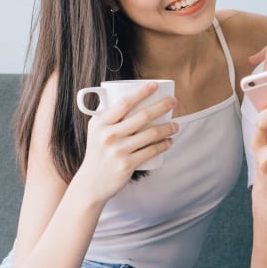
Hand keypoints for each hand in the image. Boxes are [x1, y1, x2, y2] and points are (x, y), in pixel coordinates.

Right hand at [72, 83, 178, 203]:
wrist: (91, 183)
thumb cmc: (98, 152)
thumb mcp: (96, 131)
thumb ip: (107, 114)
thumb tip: (128, 96)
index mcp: (100, 123)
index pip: (124, 103)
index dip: (141, 92)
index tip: (155, 85)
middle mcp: (108, 135)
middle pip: (142, 116)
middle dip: (162, 106)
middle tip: (174, 101)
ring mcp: (118, 151)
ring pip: (150, 134)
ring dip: (168, 127)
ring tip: (175, 125)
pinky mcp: (126, 165)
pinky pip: (151, 151)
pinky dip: (163, 145)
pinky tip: (170, 141)